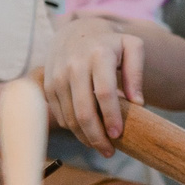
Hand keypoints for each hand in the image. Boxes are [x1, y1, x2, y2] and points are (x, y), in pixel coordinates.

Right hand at [43, 18, 141, 153]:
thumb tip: (138, 103)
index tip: (118, 135)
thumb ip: (137, 72)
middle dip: (96, 135)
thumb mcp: (133, 47)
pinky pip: (59, 114)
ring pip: (69, 116)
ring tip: (101, 147)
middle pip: (83, 109)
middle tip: (110, 151)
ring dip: (84, 136)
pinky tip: (87, 134)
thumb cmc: (111, 43)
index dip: (111, 116)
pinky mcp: (47, 86)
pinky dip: (73, 128)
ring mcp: (57, 76)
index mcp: (98, 55)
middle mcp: (73, 65)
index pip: (104, 92)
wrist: (77, 32)